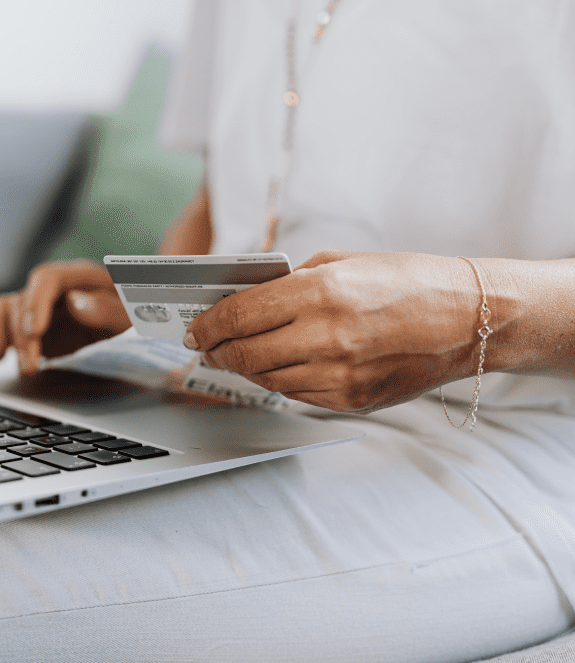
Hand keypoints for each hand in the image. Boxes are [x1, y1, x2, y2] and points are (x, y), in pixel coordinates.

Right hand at [0, 259, 131, 373]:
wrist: (136, 327)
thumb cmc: (137, 316)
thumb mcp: (133, 315)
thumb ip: (109, 309)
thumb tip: (77, 303)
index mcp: (79, 276)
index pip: (47, 278)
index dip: (36, 302)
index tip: (34, 330)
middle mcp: (52, 289)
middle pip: (21, 300)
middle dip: (19, 335)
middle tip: (30, 367)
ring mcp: (37, 308)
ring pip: (4, 311)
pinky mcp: (29, 329)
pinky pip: (1, 329)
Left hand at [183, 251, 484, 412]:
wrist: (469, 318)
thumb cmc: (407, 281)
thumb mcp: (342, 262)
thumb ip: (288, 282)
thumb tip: (241, 300)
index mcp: (321, 292)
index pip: (239, 315)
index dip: (207, 325)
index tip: (194, 329)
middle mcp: (327, 337)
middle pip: (243, 353)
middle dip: (216, 351)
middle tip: (205, 347)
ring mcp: (340, 375)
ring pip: (266, 379)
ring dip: (244, 368)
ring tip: (236, 355)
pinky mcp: (352, 400)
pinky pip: (296, 395)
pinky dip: (278, 381)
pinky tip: (276, 367)